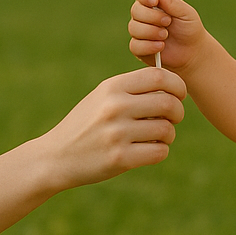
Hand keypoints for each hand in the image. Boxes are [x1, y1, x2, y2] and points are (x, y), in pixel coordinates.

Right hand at [41, 66, 185, 190]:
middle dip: (178, 112)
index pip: (159, 76)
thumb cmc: (86, 124)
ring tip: (156, 137)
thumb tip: (172, 88)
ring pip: (166, 129)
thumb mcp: (102, 97)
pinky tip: (148, 150)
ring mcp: (117, 133)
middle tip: (173, 118)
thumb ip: (133, 89)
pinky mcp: (119, 158)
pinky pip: (159, 152)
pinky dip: (160, 151)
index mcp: (112, 87)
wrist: (56, 156)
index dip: (177, 85)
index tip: (179, 94)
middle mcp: (115, 107)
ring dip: (168, 134)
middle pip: (168, 102)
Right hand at [128, 0, 204, 71]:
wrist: (193, 51)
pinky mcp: (138, 48)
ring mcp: (139, 32)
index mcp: (153, 3)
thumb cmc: (189, 28)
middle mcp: (143, 16)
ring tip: (165, 35)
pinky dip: (149, 46)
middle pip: (135, 10)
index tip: (155, 1)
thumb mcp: (185, 13)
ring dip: (151, 32)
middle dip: (152, 17)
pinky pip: (135, 45)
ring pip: (134, 28)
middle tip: (168, 22)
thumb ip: (170, 2)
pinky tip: (161, 46)